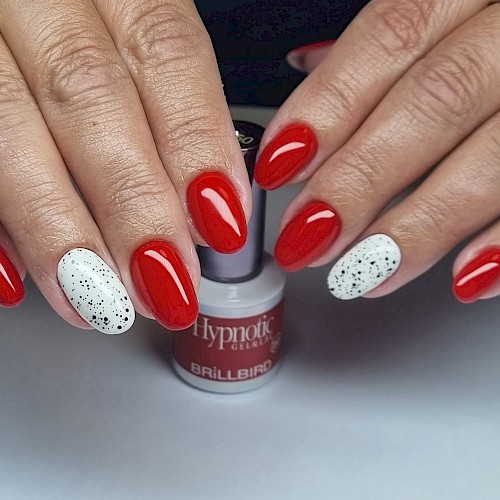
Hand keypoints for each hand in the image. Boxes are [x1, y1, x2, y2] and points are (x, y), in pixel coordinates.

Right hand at [0, 0, 250, 330]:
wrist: (12, 8)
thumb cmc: (83, 30)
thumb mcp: (129, 36)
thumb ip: (165, 105)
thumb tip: (205, 204)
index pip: (165, 50)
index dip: (197, 141)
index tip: (222, 223)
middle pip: (88, 94)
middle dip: (132, 203)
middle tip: (164, 283)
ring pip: (9, 123)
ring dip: (58, 227)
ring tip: (98, 298)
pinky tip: (16, 278)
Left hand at [255, 0, 499, 302]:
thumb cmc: (495, 19)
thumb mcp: (453, 1)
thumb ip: (390, 39)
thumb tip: (307, 65)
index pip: (389, 38)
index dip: (325, 108)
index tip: (277, 167)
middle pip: (435, 102)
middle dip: (359, 181)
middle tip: (307, 240)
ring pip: (495, 156)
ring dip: (420, 226)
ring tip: (363, 274)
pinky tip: (464, 278)